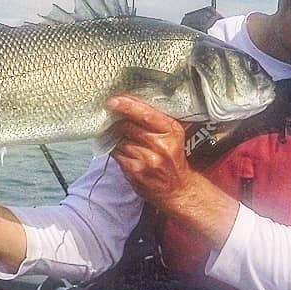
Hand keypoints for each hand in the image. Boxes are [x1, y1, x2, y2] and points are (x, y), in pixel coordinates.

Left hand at [106, 95, 239, 248]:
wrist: (178, 189)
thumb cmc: (173, 158)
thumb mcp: (173, 135)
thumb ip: (155, 119)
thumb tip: (128, 101)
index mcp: (172, 130)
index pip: (145, 113)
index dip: (127, 105)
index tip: (113, 100)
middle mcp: (161, 144)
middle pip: (128, 126)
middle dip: (120, 123)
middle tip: (118, 123)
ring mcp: (148, 159)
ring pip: (121, 140)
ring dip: (118, 139)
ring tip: (127, 141)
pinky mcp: (136, 172)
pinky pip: (117, 155)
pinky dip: (117, 152)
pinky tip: (125, 153)